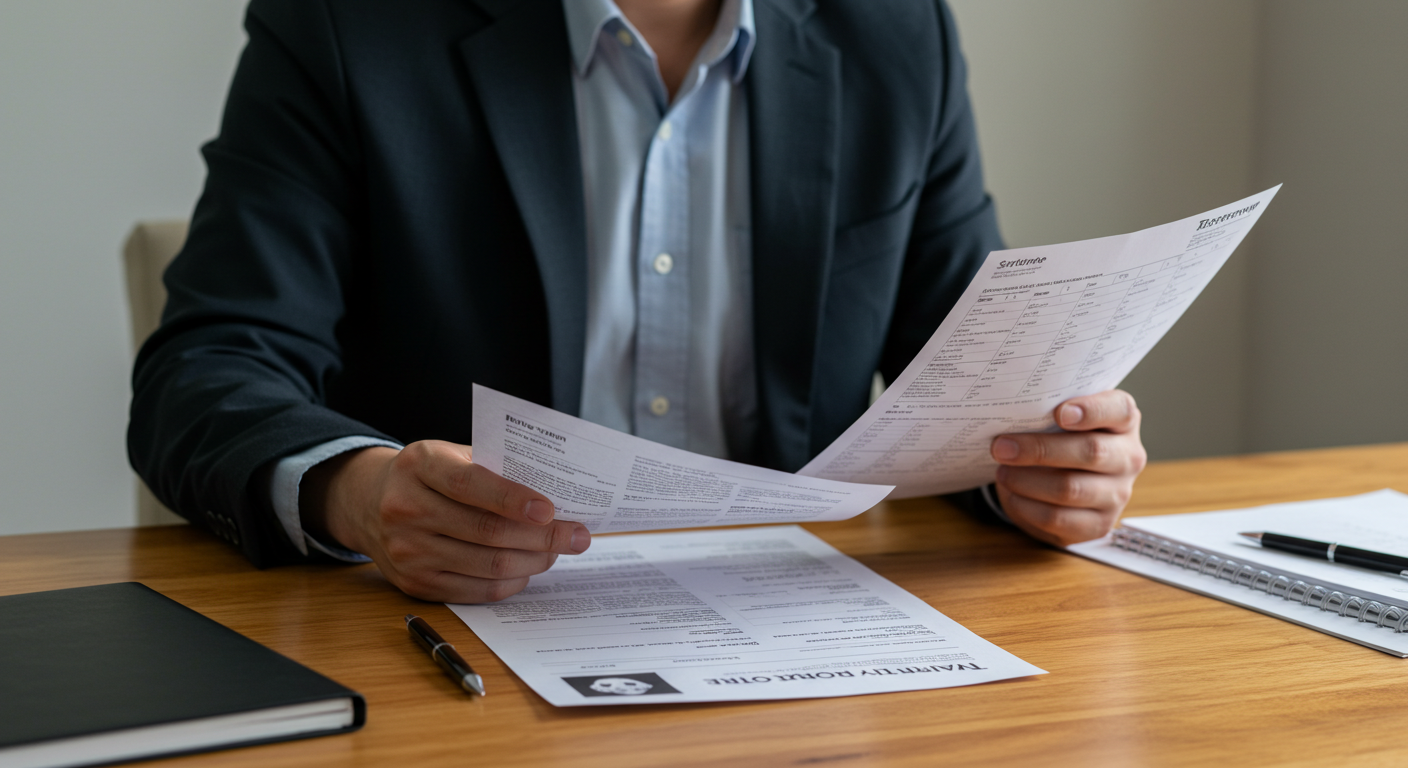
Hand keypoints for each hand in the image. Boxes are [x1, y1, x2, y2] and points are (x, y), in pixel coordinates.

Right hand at [300, 441, 589, 602]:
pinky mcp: (414, 584)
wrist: (368, 502)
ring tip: (558, 550)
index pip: (470, 484)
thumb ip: (494, 466)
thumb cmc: (428, 474)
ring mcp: (407, 551)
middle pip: (487, 532)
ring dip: (534, 561)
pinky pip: (477, 592)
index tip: (551, 510)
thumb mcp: (450, 453)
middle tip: (578, 535)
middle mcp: (406, 509)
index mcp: (420, 465)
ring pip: (488, 566)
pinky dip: (512, 582)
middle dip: (543, 537)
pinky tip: (529, 567)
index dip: (513, 499)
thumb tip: (555, 491)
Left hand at [989, 389, 1146, 546]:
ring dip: (1027, 481)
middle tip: (1001, 447)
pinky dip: (1027, 506)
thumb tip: (1009, 413)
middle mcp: (1128, 457)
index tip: (1060, 412)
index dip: (1092, 410)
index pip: (1120, 410)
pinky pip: (1059, 519)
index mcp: (1123, 422)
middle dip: (1039, 449)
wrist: (1063, 485)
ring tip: (1002, 472)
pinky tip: (1012, 495)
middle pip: (1091, 451)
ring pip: (1071, 489)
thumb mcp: (1059, 420)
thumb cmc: (1059, 440)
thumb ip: (1048, 411)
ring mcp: (1118, 494)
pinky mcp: (1099, 525)